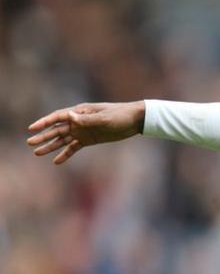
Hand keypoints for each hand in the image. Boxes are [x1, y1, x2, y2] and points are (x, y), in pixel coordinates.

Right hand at [26, 101, 145, 163]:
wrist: (135, 120)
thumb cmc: (120, 116)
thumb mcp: (105, 118)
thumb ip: (87, 119)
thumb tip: (69, 116)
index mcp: (80, 112)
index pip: (58, 117)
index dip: (44, 123)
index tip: (32, 129)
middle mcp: (78, 121)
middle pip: (57, 129)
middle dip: (43, 136)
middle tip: (30, 143)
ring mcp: (83, 131)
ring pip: (63, 140)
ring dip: (50, 146)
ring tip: (37, 152)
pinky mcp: (90, 139)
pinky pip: (74, 147)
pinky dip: (65, 154)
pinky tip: (56, 161)